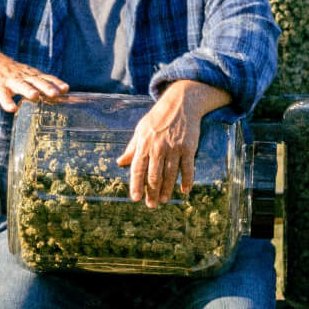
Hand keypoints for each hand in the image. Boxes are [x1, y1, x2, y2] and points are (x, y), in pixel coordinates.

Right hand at [0, 49, 67, 112]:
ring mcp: (10, 81)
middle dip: (46, 87)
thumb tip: (61, 93)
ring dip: (28, 90)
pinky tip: (11, 109)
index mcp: (31, 75)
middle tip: (55, 94)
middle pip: (36, 81)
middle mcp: (23, 77)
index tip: (66, 89)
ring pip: (20, 85)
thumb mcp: (28, 75)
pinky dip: (7, 101)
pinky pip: (3, 95)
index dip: (56, 83)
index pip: (46, 78)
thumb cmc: (13, 73)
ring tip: (35, 96)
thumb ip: (42, 83)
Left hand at [117, 80, 230, 206]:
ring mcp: (174, 148)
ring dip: (167, 190)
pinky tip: (184, 190)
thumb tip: (120, 162)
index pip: (138, 169)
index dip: (136, 185)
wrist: (181, 103)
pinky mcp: (188, 147)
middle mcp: (158, 148)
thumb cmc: (158, 118)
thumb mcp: (141, 130)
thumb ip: (132, 148)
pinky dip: (186, 180)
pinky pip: (187, 168)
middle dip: (152, 192)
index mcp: (144, 144)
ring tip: (164, 200)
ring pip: (169, 175)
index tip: (135, 198)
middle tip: (151, 205)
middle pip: (154, 176)